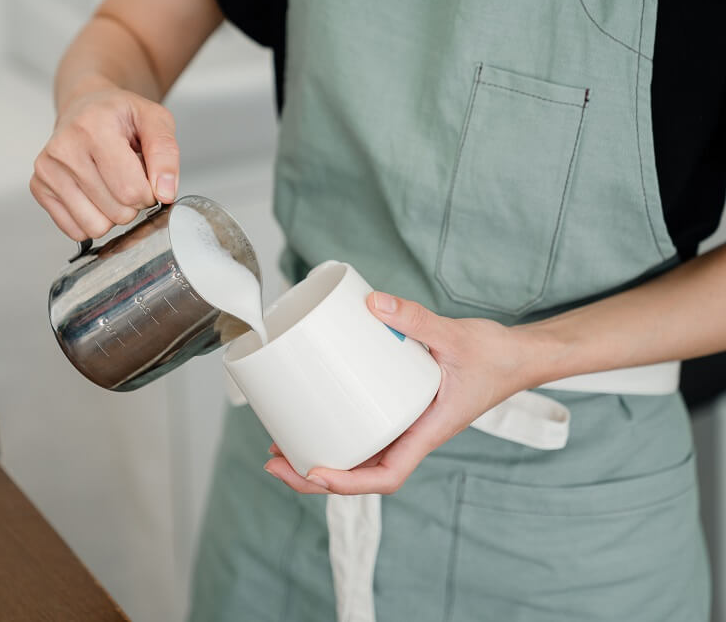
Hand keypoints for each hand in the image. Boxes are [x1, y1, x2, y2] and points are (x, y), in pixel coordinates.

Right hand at [30, 81, 178, 240]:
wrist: (85, 107)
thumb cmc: (119, 115)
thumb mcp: (155, 120)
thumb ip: (166, 154)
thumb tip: (165, 192)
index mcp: (94, 127)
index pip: (131, 191)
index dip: (149, 192)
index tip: (146, 177)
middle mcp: (64, 148)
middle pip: (117, 212)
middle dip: (132, 203)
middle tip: (127, 177)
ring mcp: (47, 170)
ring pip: (95, 227)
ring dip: (111, 214)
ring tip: (109, 183)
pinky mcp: (38, 187)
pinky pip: (76, 230)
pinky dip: (91, 218)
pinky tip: (92, 192)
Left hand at [264, 291, 541, 494]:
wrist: (517, 356)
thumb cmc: (496, 357)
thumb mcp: (457, 336)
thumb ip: (417, 318)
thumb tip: (373, 304)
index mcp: (428, 432)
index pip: (387, 475)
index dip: (348, 484)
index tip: (314, 472)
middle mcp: (412, 435)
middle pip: (359, 473)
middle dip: (313, 475)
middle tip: (272, 458)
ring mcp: (404, 424)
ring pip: (357, 454)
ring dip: (317, 455)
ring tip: (277, 443)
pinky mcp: (399, 407)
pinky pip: (364, 427)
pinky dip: (335, 428)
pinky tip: (311, 414)